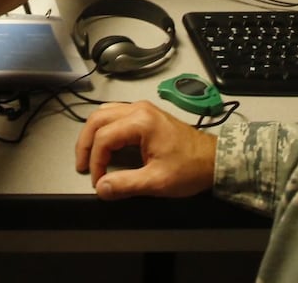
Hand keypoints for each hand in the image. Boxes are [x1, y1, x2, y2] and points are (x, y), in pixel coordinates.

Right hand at [75, 100, 216, 199]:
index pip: (104, 137)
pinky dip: (103, 130)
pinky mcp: (145, 115)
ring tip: (89, 156)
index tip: (98, 182)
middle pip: (97, 119)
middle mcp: (138, 109)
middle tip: (82, 166)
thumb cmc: (191, 168)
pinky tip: (104, 145)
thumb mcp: (157, 181)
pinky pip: (114, 115)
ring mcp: (142, 109)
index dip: (96, 161)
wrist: (214, 160)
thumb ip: (126, 184)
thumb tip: (101, 188)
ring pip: (104, 114)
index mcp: (141, 122)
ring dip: (92, 134)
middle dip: (86, 144)